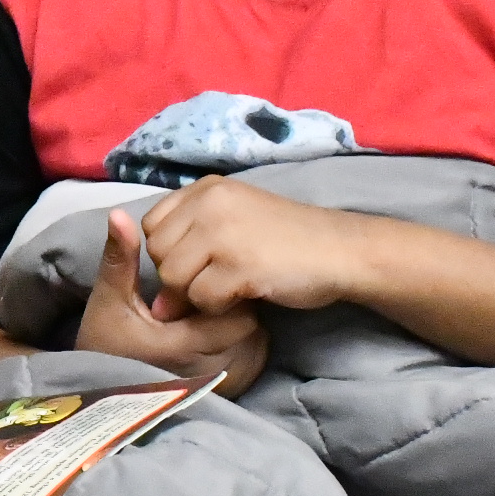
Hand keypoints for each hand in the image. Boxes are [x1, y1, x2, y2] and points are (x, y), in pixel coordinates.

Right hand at [73, 209, 269, 394]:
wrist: (100, 386)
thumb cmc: (104, 342)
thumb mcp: (108, 299)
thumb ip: (120, 260)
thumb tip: (120, 214)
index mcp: (181, 346)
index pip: (235, 316)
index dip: (226, 289)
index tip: (208, 273)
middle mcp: (205, 368)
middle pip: (248, 326)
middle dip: (236, 303)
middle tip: (215, 284)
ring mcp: (214, 379)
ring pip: (250, 340)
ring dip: (237, 319)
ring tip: (217, 304)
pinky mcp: (218, 383)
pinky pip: (245, 353)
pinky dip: (236, 336)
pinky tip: (215, 324)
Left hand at [141, 176, 370, 315]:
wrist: (341, 250)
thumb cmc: (288, 241)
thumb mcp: (236, 224)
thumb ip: (192, 248)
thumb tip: (156, 305)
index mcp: (207, 188)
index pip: (153, 226)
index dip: (170, 252)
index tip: (201, 261)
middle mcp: (210, 203)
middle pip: (159, 255)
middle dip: (181, 277)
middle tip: (219, 278)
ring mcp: (223, 233)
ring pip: (174, 279)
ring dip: (199, 294)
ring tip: (233, 286)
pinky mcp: (238, 265)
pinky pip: (202, 299)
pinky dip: (220, 307)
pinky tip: (246, 294)